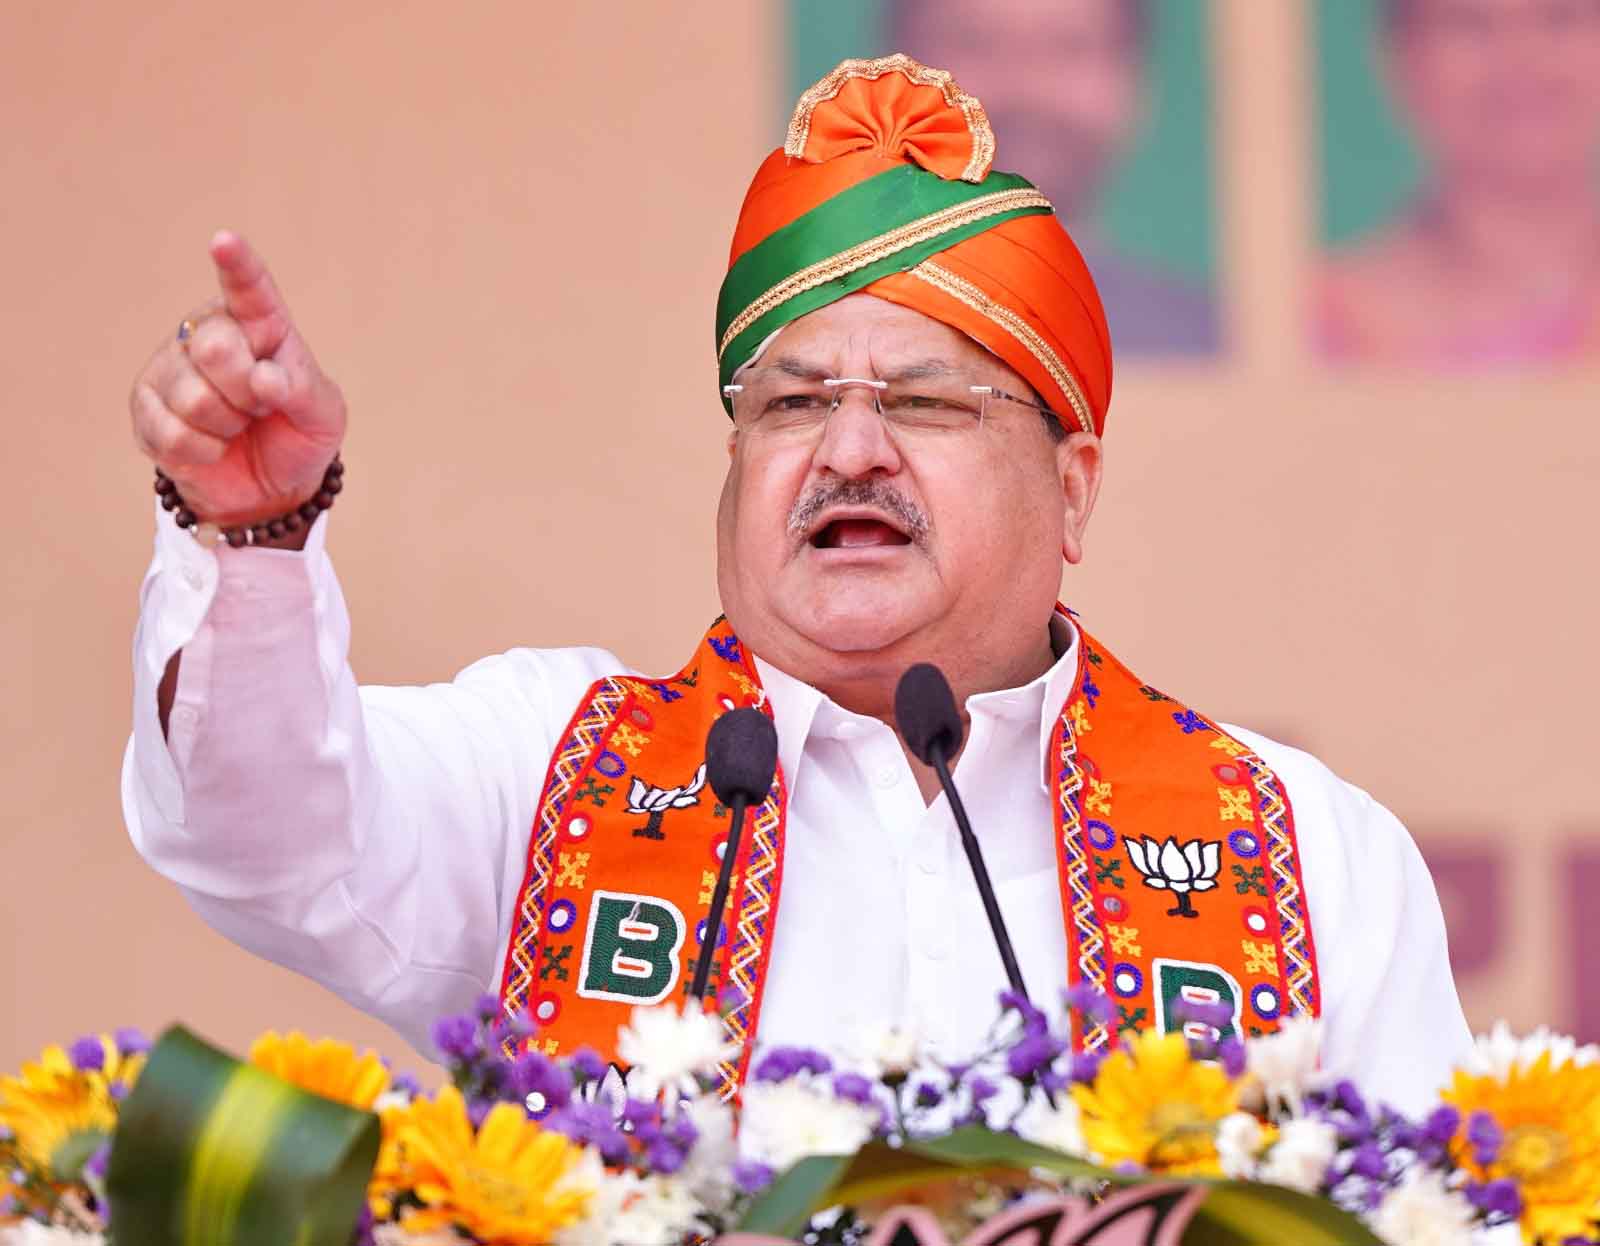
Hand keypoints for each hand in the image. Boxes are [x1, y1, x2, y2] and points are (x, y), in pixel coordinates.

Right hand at [130, 231, 345, 525]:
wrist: (269, 489)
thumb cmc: (297, 436)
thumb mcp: (322, 415)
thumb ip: (302, 389)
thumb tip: (265, 379)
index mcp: (259, 324)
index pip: (249, 290)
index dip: (237, 267)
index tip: (225, 242)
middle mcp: (208, 334)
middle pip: (217, 348)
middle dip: (247, 392)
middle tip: (260, 406)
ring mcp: (171, 369)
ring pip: (194, 397)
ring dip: (228, 426)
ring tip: (237, 426)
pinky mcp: (145, 410)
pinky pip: (172, 432)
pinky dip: (205, 450)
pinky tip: (213, 447)